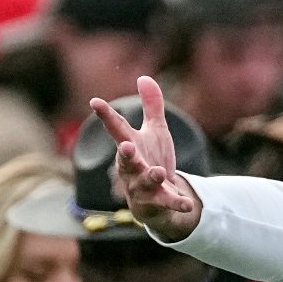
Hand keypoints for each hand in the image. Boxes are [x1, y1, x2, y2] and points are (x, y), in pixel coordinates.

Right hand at [89, 76, 201, 240]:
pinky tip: (187, 203)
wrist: (157, 199)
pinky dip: (177, 203)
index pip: (117, 129)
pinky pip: (167, 202)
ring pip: (144, 182)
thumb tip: (144, 77)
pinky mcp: (157, 202)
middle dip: (125, 154)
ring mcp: (143, 186)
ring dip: (151, 176)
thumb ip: (151, 106)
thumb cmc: (152, 159)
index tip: (95, 101)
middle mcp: (132, 167)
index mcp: (131, 146)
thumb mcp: (155, 131)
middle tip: (125, 146)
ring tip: (159, 171)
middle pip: (126, 160)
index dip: (106, 115)